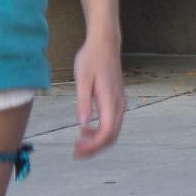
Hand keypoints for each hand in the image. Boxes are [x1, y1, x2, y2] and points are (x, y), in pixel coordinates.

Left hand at [71, 34, 124, 157]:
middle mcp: (119, 105)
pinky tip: (85, 129)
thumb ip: (83, 102)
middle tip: (75, 152)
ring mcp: (120, 103)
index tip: (77, 149)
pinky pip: (112, 122)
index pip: (106, 132)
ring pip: (113, 131)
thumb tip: (82, 124)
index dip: (93, 146)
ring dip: (97, 141)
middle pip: (111, 136)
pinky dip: (100, 131)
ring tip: (79, 143)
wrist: (104, 43)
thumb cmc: (91, 58)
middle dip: (95, 148)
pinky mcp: (116, 100)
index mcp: (111, 101)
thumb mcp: (82, 78)